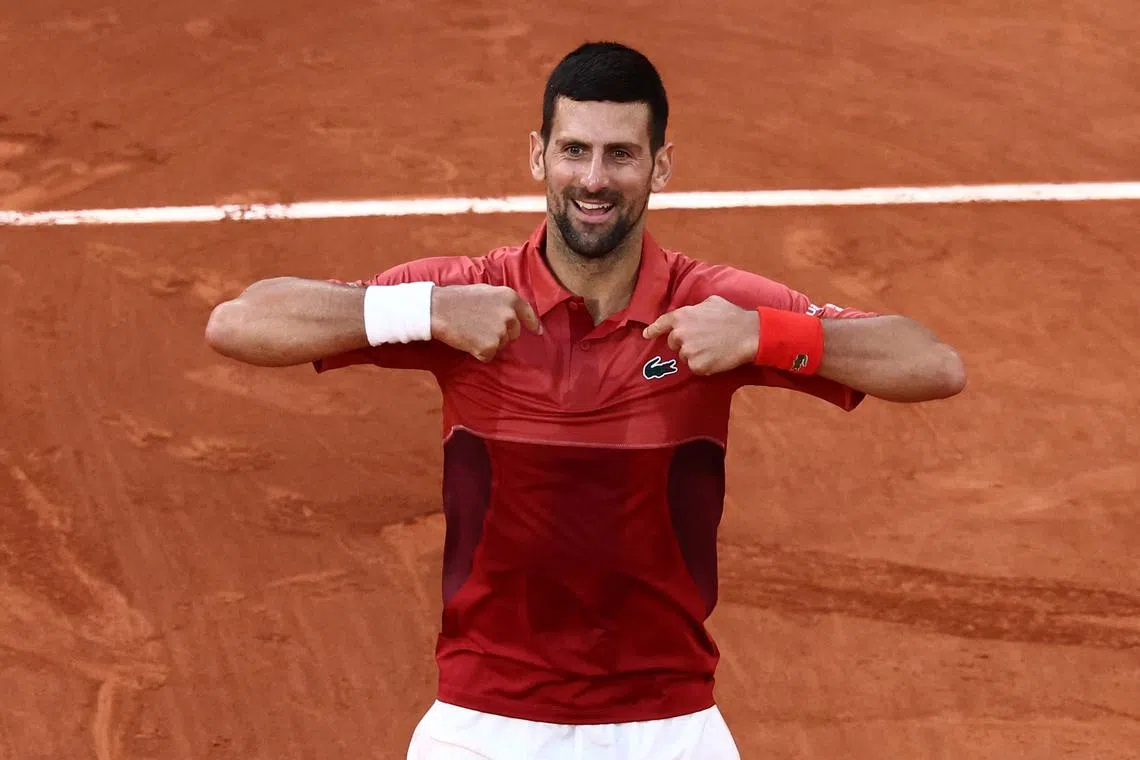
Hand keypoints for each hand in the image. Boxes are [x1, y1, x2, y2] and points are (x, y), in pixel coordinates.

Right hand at [431, 284, 542, 361]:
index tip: (538, 332)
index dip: (533, 324)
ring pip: (501, 345)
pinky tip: (468, 340)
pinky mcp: (489, 347)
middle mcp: (510, 315)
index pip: (528, 313)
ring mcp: (501, 332)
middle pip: (513, 333)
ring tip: (471, 330)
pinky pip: (488, 355)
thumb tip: (513, 314)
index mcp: (510, 298)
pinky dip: (479, 352)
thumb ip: (502, 302)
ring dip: (488, 342)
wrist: (438, 309)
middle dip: (501, 333)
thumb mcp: (486, 291)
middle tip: (480, 326)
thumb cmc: (457, 298)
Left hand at [642, 295, 757, 374]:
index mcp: (681, 316)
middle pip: (673, 343)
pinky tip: (715, 356)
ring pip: (684, 356)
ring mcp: (687, 351)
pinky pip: (694, 367)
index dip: (653, 330)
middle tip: (703, 339)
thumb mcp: (711, 302)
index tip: (646, 335)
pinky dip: (703, 364)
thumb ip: (695, 308)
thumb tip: (691, 312)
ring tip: (712, 347)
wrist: (748, 334)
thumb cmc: (732, 316)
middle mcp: (680, 334)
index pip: (661, 324)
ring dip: (694, 354)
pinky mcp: (696, 366)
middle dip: (684, 342)